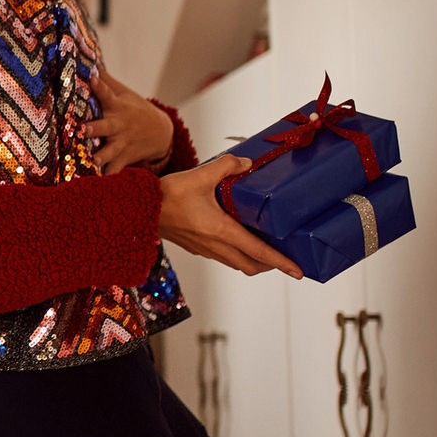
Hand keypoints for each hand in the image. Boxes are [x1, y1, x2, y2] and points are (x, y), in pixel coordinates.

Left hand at [86, 72, 175, 174]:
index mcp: (117, 107)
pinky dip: (108, 177)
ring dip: (102, 156)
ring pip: (111, 151)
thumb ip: (106, 81)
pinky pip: (115, 170)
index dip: (98, 85)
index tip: (90, 78)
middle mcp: (118, 125)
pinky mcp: (124, 158)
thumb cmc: (135, 109)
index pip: (106, 93)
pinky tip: (97, 186)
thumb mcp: (124, 93)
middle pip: (106, 126)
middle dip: (94, 128)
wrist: (162, 132)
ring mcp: (122, 143)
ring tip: (92, 160)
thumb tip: (90, 62)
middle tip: (83, 129)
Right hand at [157, 156, 303, 278]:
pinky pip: (222, 257)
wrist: (137, 210)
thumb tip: (246, 163)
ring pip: (236, 263)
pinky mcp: (195, 247)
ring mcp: (204, 249)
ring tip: (263, 249)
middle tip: (284, 256)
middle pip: (251, 265)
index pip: (259, 252)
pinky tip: (235, 239)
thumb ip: (227, 166)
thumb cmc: (166, 195)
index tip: (299, 272)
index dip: (281, 262)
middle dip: (270, 264)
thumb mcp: (200, 175)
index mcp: (221, 231)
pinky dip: (236, 254)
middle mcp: (215, 245)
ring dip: (252, 261)